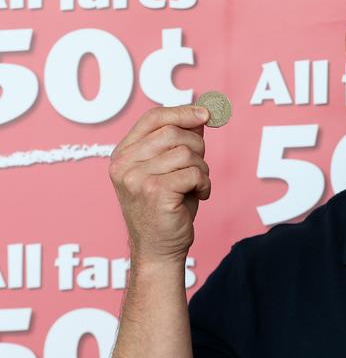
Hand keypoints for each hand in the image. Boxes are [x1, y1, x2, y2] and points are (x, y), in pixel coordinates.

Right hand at [109, 105, 210, 264]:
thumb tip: (200, 114)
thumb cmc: (167, 208)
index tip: (205, 114)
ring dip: (202, 168)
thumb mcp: (170, 169)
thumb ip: (179, 141)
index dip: (182, 112)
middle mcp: (124, 165)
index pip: (153, 118)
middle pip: (173, 133)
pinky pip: (194, 173)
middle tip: (199, 167)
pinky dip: (204, 183)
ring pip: (187, 153)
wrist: (159, 249)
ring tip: (196, 185)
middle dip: (197, 147)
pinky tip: (199, 195)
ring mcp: (136, 178)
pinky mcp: (155, 192)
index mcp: (123, 155)